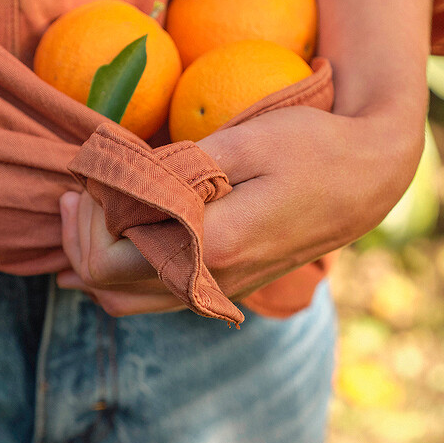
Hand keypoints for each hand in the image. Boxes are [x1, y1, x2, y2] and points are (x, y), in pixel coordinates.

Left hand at [57, 102, 424, 314]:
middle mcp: (212, 282)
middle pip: (109, 289)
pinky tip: (114, 238)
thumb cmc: (311, 146)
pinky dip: (123, 273)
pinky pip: (155, 298)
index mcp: (213, 246)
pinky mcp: (224, 288)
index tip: (83, 180)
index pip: (111, 260)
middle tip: (74, 194)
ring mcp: (219, 292)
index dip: (84, 222)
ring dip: (96, 263)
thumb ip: (177, 170)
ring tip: (87, 213)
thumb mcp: (243, 140)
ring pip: (127, 303)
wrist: (369, 179)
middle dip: (79, 242)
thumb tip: (118, 187)